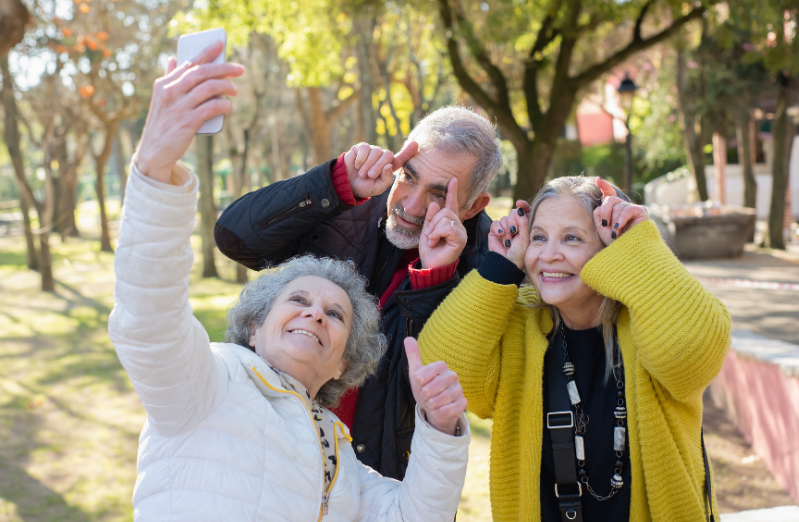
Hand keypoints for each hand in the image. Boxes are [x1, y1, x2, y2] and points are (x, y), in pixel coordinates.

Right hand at [134, 41, 244, 182]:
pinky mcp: (187, 122)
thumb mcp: (161, 99)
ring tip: (235, 90)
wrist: (154, 152)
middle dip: (223, 68)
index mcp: (164, 84)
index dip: (206, 52)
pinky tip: (228, 106)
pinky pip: (211, 108)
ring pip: (209, 88)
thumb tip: (172, 59)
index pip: (189, 63)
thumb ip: (169, 79)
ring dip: (226, 87)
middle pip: (202, 72)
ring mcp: (179, 107)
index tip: (220, 44)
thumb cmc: (162, 124)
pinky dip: (223, 105)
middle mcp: (170, 92)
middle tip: (239, 69)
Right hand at [344, 141, 418, 198]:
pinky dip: (361, 158)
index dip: (408, 152)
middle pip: (388, 155)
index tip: (415, 144)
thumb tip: (389, 165)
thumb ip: (386, 180)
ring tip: (362, 173)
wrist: (347, 184)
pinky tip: (357, 165)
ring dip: (368, 164)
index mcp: (389, 167)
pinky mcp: (362, 147)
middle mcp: (382, 157)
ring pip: (376, 151)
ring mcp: (373, 151)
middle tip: (370, 176)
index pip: (401, 159)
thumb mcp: (377, 188)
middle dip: (379, 166)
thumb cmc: (364, 187)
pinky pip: (366, 148)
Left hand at [405, 337, 466, 435]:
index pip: (422, 375)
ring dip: (431, 405)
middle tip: (427, 396)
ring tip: (433, 402)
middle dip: (424, 396)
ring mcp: (459, 390)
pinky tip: (440, 410)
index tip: (421, 385)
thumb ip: (413, 356)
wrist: (435, 408)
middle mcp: (453, 376)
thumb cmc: (425, 388)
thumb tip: (408, 338)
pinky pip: (447, 410)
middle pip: (429, 389)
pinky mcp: (463, 403)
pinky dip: (439, 412)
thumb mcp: (416, 373)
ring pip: (437, 401)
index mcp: (441, 366)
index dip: (418, 384)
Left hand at [418, 178, 466, 268]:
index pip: (452, 204)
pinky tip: (435, 242)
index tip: (453, 180)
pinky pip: (447, 227)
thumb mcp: (427, 230)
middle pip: (445, 211)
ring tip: (432, 240)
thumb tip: (434, 203)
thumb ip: (430, 217)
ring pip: (446, 218)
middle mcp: (458, 225)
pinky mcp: (460, 239)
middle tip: (429, 235)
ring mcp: (461, 232)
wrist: (430, 265)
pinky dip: (437, 233)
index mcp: (449, 222)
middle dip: (433, 222)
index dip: (452, 192)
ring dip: (433, 229)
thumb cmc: (430, 250)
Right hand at [488, 200, 530, 268]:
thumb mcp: (525, 237)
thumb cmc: (519, 252)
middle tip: (514, 232)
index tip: (520, 203)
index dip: (522, 206)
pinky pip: (495, 223)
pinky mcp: (495, 231)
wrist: (507, 262)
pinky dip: (498, 229)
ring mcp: (504, 228)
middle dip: (513, 222)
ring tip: (508, 240)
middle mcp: (515, 225)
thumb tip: (519, 208)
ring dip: (506, 229)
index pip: (524, 211)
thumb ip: (523, 222)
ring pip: (504, 218)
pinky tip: (501, 236)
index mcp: (524, 226)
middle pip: (512, 213)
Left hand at [593, 178, 648, 245]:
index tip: (598, 180)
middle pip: (610, 199)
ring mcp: (633, 208)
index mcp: (613, 209)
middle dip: (605, 212)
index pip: (610, 194)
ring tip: (615, 232)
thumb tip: (603, 197)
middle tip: (606, 225)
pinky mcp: (641, 212)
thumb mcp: (601, 225)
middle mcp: (623, 207)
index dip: (605, 186)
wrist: (625, 251)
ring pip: (618, 205)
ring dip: (614, 220)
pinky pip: (627, 209)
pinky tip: (619, 227)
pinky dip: (621, 218)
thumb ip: (599, 211)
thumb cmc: (613, 241)